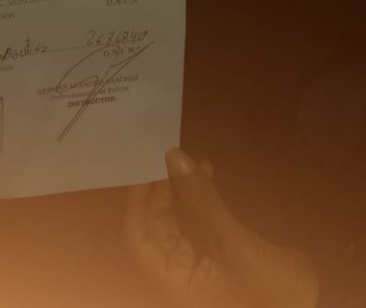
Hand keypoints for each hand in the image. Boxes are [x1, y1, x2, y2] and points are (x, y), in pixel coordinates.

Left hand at [123, 148, 318, 307]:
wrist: (311, 304)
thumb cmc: (269, 290)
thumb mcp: (235, 244)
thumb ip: (203, 201)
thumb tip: (173, 156)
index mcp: (176, 282)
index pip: (139, 238)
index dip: (137, 202)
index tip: (141, 166)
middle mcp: (182, 274)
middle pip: (156, 227)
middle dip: (160, 191)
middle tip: (166, 156)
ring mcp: (201, 265)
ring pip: (177, 221)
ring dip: (181, 190)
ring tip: (191, 161)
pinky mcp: (220, 256)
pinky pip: (199, 222)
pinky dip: (200, 198)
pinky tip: (208, 172)